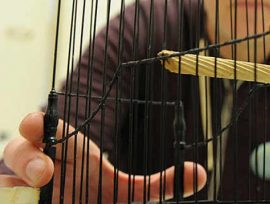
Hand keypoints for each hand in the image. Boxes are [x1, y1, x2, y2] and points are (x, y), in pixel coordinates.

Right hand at [1, 112, 206, 201]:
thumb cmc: (94, 195)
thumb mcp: (125, 192)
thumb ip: (159, 185)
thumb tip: (200, 173)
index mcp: (65, 150)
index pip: (44, 128)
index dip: (38, 123)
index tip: (40, 122)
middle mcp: (37, 166)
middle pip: (17, 152)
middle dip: (26, 157)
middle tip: (47, 171)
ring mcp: (20, 190)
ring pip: (5, 182)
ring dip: (16, 187)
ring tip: (40, 190)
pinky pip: (6, 200)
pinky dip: (14, 203)